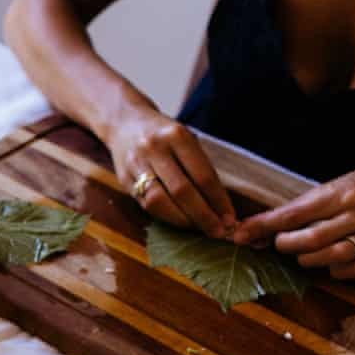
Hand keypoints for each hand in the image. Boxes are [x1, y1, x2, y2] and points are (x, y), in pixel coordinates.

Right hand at [105, 107, 236, 237]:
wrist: (125, 123)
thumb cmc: (164, 135)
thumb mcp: (185, 140)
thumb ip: (199, 167)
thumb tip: (219, 205)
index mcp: (177, 136)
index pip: (202, 175)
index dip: (218, 201)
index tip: (230, 218)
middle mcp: (155, 149)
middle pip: (182, 191)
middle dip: (203, 216)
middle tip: (219, 232)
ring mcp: (136, 165)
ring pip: (160, 201)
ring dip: (182, 220)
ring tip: (199, 229)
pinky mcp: (124, 179)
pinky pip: (146, 204)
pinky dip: (166, 216)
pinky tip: (180, 221)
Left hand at [233, 169, 354, 279]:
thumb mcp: (334, 186)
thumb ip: (300, 207)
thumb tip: (256, 227)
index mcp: (343, 193)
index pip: (294, 213)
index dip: (263, 226)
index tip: (239, 235)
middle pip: (310, 239)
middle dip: (286, 244)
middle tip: (281, 242)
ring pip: (327, 258)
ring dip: (305, 258)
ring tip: (306, 249)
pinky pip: (346, 271)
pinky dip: (331, 268)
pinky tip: (330, 257)